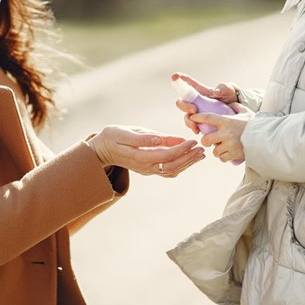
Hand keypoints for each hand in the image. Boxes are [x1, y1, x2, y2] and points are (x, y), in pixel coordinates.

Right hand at [87, 125, 204, 176]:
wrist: (102, 149)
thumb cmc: (112, 137)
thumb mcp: (126, 133)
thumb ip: (145, 138)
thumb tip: (163, 140)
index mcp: (140, 157)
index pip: (166, 156)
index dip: (181, 150)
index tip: (192, 141)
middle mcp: (146, 167)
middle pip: (172, 166)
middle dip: (189, 158)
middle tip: (202, 149)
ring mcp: (147, 170)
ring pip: (172, 170)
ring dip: (187, 163)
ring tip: (200, 154)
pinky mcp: (149, 168)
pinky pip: (168, 170)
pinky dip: (181, 165)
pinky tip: (189, 158)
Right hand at [172, 72, 237, 134]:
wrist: (237, 114)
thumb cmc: (232, 98)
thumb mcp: (230, 90)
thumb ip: (224, 87)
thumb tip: (216, 90)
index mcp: (201, 92)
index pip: (189, 84)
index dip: (180, 79)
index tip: (174, 76)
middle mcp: (196, 102)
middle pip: (182, 102)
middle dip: (184, 106)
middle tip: (194, 109)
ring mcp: (197, 113)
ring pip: (186, 116)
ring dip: (188, 120)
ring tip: (195, 124)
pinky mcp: (201, 123)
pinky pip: (193, 126)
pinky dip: (193, 128)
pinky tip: (197, 131)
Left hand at [191, 103, 254, 162]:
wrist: (266, 138)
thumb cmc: (256, 124)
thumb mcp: (246, 112)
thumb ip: (237, 107)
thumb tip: (231, 104)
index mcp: (227, 121)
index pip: (208, 118)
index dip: (198, 117)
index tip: (193, 117)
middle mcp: (225, 133)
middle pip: (206, 140)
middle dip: (206, 141)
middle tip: (209, 140)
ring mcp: (229, 145)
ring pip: (214, 151)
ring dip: (216, 150)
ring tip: (222, 147)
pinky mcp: (233, 154)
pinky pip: (222, 158)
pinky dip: (224, 157)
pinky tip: (227, 153)